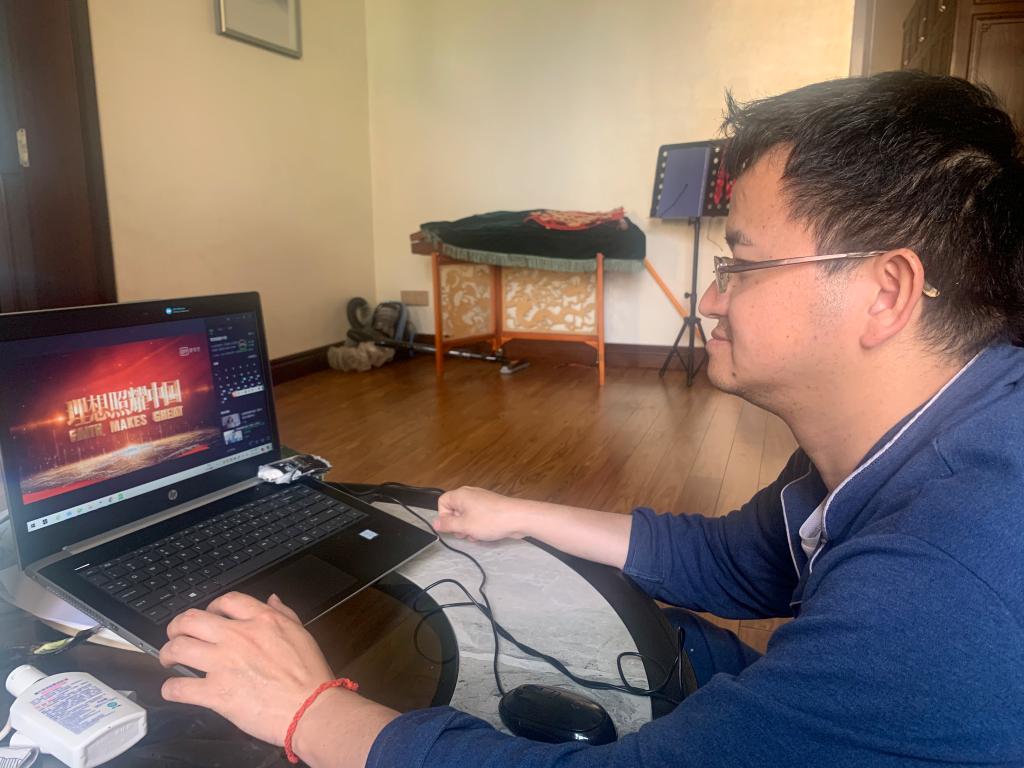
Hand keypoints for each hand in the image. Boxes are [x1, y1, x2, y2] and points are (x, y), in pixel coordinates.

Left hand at [159, 592, 336, 746]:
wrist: (310, 708)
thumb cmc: (310, 676)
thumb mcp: (301, 633)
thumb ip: (284, 613)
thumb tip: (272, 599)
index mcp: (262, 621)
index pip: (226, 601)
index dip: (212, 606)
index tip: (209, 615)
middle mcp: (239, 637)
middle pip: (191, 619)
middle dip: (177, 626)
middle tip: (176, 634)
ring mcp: (224, 664)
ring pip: (178, 648)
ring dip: (167, 653)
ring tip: (168, 659)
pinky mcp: (216, 693)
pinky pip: (180, 687)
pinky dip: (171, 688)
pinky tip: (173, 688)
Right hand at [434, 486, 529, 541]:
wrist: (517, 518)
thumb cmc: (490, 520)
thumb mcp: (464, 526)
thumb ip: (447, 525)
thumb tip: (435, 523)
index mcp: (460, 495)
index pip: (442, 502)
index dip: (444, 516)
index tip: (451, 527)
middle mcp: (470, 494)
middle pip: (454, 509)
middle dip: (457, 524)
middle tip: (464, 533)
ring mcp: (481, 499)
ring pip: (466, 514)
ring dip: (468, 527)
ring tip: (476, 535)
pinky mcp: (490, 506)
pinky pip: (477, 515)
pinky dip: (477, 525)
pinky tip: (484, 533)